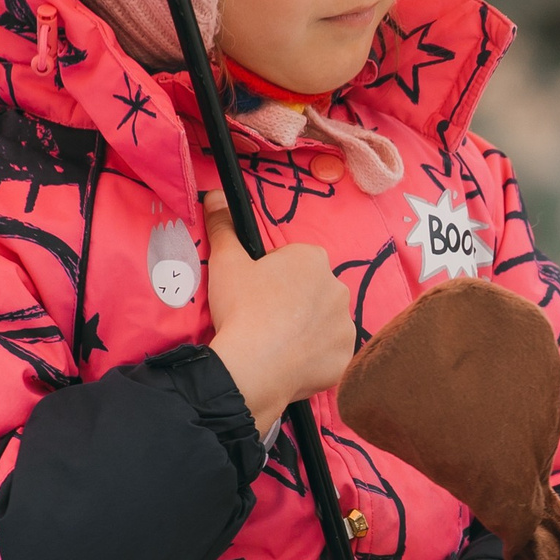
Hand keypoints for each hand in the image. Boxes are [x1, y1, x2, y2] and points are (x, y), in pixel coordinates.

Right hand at [202, 194, 354, 433]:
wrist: (252, 366)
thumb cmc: (241, 308)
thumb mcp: (226, 261)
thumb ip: (223, 225)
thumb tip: (215, 194)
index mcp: (313, 259)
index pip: (296, 261)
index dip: (274, 276)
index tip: (257, 292)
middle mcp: (338, 287)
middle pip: (313, 291)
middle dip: (295, 302)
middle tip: (265, 319)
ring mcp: (344, 324)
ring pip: (324, 323)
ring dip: (307, 330)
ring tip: (277, 344)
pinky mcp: (344, 357)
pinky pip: (331, 354)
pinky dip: (315, 359)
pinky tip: (292, 363)